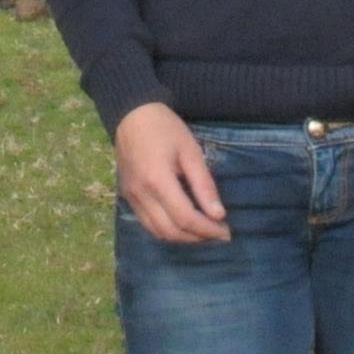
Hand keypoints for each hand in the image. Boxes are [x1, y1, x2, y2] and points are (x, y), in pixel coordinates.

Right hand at [114, 103, 231, 245]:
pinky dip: (167, 231)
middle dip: (197, 237)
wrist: (131, 116)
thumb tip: (218, 214)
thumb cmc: (165, 129)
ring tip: (203, 232)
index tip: (226, 231)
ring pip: (157, 232)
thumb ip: (204, 184)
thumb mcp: (190, 151)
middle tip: (218, 233)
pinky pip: (148, 224)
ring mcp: (131, 198)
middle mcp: (141, 195)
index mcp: (158, 181)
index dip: (207, 229)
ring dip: (183, 238)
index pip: (185, 218)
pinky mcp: (128, 197)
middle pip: (171, 231)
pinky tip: (183, 224)